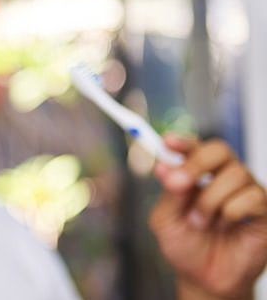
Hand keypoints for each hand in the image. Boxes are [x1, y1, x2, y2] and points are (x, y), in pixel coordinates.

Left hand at [149, 135, 266, 298]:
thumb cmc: (186, 247)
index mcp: (197, 175)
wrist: (205, 278)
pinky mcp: (264, 210)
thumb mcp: (166, 221)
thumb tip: (164, 167)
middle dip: (196, 163)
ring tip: (202, 223)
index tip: (168, 141)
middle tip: (179, 184)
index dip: (183, 141)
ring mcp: (246, 192)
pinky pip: (253, 197)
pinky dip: (232, 212)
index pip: (194, 147)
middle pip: (220, 149)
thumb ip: (168, 194)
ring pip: (235, 174)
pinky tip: (227, 226)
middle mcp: (223, 178)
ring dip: (210, 201)